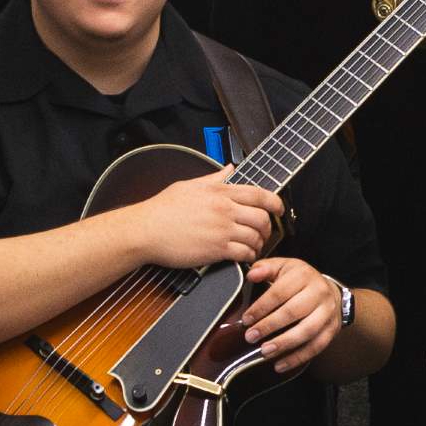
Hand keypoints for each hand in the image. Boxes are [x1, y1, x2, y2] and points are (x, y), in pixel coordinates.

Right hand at [130, 171, 285, 273]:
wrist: (146, 230)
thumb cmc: (162, 209)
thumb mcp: (189, 185)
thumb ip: (214, 178)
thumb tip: (230, 168)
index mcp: (219, 191)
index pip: (258, 194)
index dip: (275, 202)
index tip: (279, 209)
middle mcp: (224, 209)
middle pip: (262, 218)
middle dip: (268, 228)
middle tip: (264, 233)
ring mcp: (221, 229)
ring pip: (255, 237)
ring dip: (258, 244)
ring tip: (253, 247)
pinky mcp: (216, 249)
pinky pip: (244, 253)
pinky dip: (248, 257)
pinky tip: (243, 257)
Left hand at [232, 254, 344, 374]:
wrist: (331, 292)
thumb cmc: (301, 281)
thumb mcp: (284, 267)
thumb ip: (265, 268)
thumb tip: (251, 275)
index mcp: (303, 275)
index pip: (279, 292)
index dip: (261, 307)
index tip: (246, 319)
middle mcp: (319, 293)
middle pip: (293, 312)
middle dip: (269, 326)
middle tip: (251, 337)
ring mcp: (327, 313)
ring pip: (306, 331)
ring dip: (284, 344)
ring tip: (264, 352)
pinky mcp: (332, 330)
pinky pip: (315, 347)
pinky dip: (297, 358)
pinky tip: (280, 365)